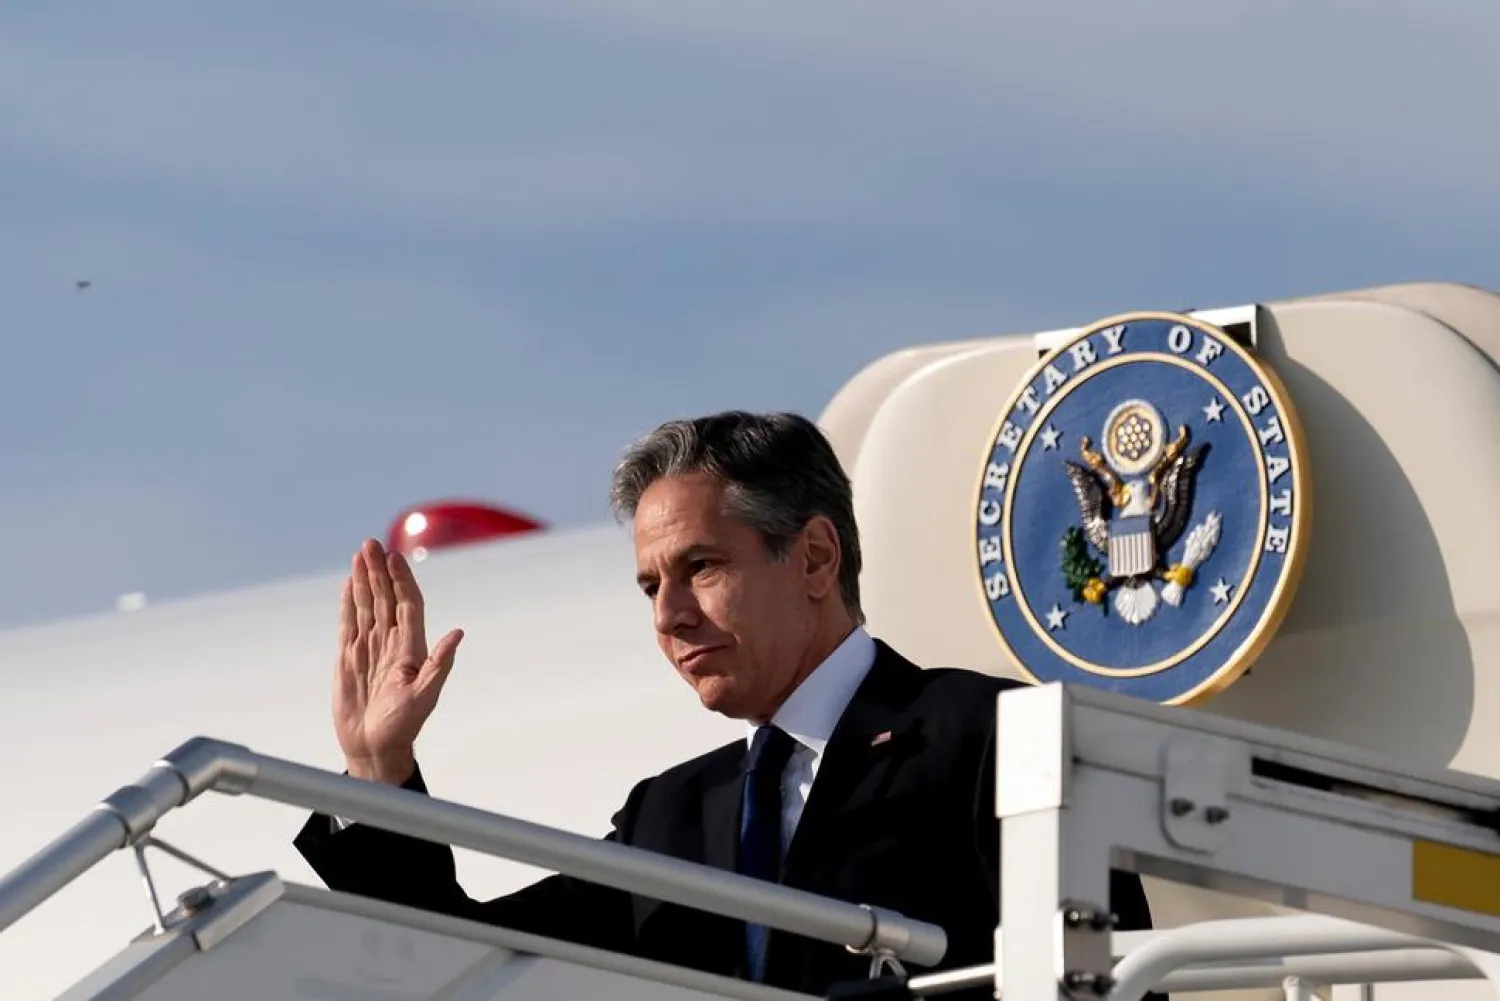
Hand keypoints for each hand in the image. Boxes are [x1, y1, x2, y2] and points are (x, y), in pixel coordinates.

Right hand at [333, 538, 463, 784]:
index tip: (394, 557)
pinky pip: (348, 624)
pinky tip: (347, 584)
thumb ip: (439, 664)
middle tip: (370, 543)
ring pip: (366, 605)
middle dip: (378, 570)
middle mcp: (391, 642)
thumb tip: (459, 633)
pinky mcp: (349, 658)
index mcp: (411, 647)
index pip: (408, 604)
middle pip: (385, 597)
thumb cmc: (403, 726)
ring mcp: (369, 648)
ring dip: (363, 580)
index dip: (402, 580)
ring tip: (360, 553)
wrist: (374, 748)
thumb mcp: (425, 696)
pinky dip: (347, 603)